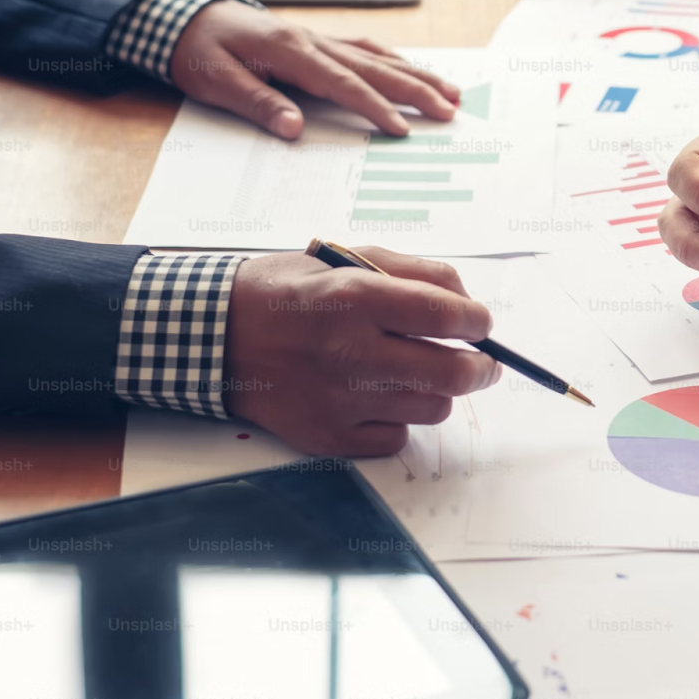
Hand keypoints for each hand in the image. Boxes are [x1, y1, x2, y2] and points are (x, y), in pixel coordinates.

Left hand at [171, 0, 460, 138]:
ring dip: (416, 74)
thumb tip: (294, 129)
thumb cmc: (198, 50)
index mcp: (290, 51)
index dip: (375, 107)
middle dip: (417, 89)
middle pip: (375, 67)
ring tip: (451, 92)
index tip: (404, 130)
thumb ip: (257, 103)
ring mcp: (319, 38)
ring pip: (378, 56)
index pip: (344, 84)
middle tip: (452, 109)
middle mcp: (313, 41)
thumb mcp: (216, 81)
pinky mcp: (317, 41)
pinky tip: (410, 70)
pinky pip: (365, 49)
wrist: (186, 14)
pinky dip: (393, 60)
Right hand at [223, 248, 500, 455]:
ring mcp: (338, 400)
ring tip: (417, 373)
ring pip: (431, 409)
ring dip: (437, 391)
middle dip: (481, 368)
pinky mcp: (327, 436)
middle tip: (483, 363)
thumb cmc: (287, 292)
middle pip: (451, 374)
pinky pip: (395, 438)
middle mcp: (349, 352)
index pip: (445, 316)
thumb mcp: (347, 259)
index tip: (481, 324)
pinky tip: (379, 397)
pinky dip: (398, 419)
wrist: (216, 336)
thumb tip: (466, 303)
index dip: (477, 322)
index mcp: (355, 298)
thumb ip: (415, 273)